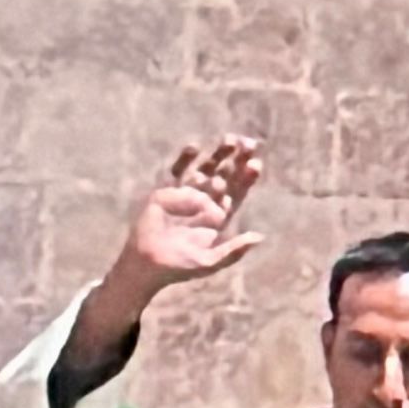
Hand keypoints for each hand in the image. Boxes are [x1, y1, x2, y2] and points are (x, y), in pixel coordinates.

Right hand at [118, 136, 264, 296]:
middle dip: (236, 160)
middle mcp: (205, 202)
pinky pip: (176, 173)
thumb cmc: (180, 267)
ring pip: (205, 170)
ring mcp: (186, 195)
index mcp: (219, 216)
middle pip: (225, 176)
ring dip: (217, 156)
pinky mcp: (166, 192)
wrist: (149, 264)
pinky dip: (184, 160)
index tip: (256, 164)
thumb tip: (259, 237)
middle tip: (249, 144)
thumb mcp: (210, 261)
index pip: (237, 193)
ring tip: (230, 140)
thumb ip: (234, 251)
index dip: (246, 179)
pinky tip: (194, 147)